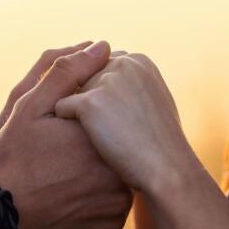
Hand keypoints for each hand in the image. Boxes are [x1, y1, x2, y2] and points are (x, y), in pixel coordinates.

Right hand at [0, 41, 132, 228]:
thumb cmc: (10, 159)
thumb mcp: (29, 106)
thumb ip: (67, 72)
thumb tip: (101, 46)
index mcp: (103, 135)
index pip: (114, 112)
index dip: (91, 114)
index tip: (66, 125)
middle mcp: (119, 169)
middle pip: (119, 142)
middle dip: (98, 141)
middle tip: (62, 152)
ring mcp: (118, 201)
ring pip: (119, 172)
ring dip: (101, 168)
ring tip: (65, 172)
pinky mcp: (112, 225)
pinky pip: (113, 202)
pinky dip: (98, 195)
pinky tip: (71, 193)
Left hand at [54, 54, 197, 194]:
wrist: (166, 168)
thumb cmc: (162, 144)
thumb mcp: (154, 102)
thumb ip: (133, 87)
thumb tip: (112, 88)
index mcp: (140, 61)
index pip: (104, 66)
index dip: (103, 94)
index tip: (112, 116)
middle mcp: (123, 63)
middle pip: (86, 78)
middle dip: (88, 102)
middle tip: (105, 129)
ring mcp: (106, 81)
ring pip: (72, 92)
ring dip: (78, 113)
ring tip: (100, 136)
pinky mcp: (90, 102)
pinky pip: (62, 108)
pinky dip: (66, 125)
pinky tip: (86, 142)